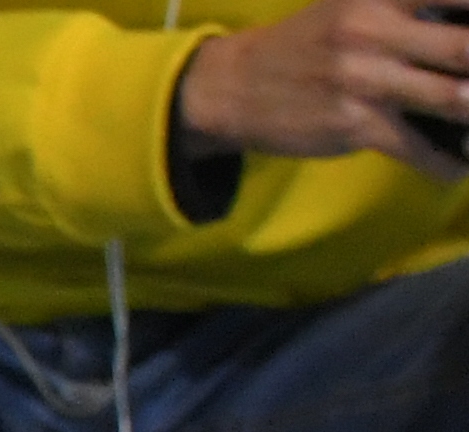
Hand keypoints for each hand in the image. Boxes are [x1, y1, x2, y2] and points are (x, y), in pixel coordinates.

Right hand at [180, 0, 468, 175]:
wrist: (234, 86)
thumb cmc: (308, 44)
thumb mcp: (355, 4)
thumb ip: (409, 11)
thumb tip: (462, 35)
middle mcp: (375, 31)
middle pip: (465, 48)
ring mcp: (365, 80)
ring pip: (453, 99)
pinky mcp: (354, 125)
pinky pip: (418, 148)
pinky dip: (446, 163)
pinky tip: (458, 167)